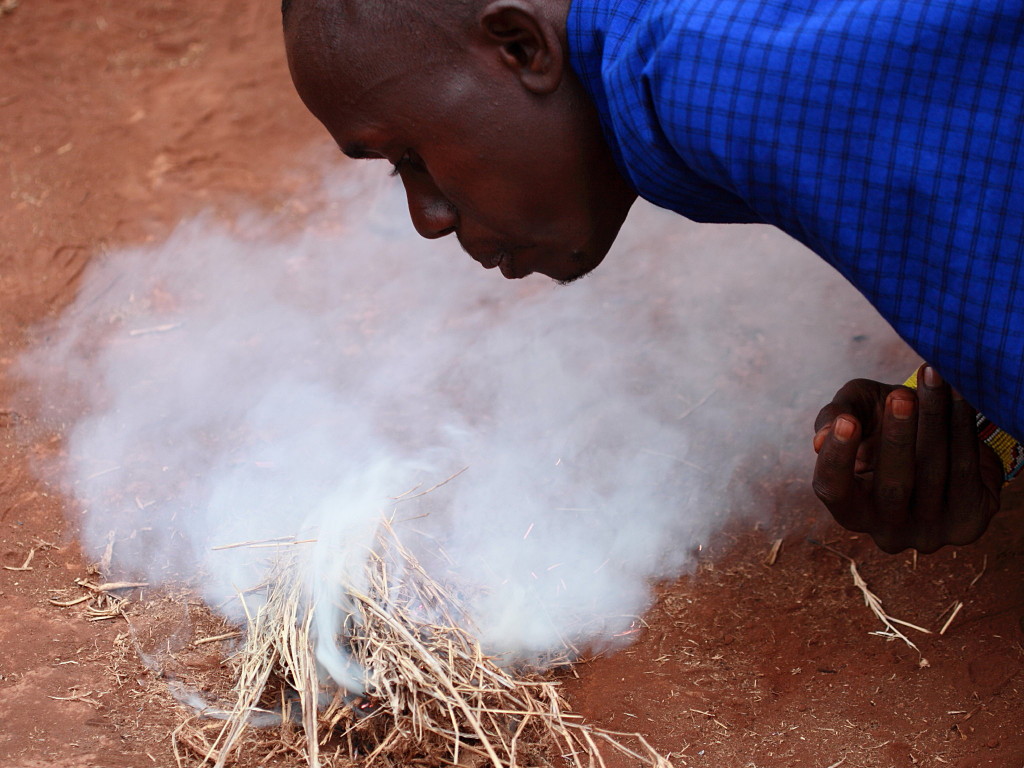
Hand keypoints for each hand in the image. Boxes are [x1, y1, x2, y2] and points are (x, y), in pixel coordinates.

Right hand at [812, 365, 1002, 552]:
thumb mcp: (852, 413)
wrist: (937, 441)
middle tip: (901, 394)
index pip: (834, 490)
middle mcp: (887, 532)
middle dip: (898, 436)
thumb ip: (832, 419)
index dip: (838, 457)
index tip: (846, 421)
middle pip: (892, 486)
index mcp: (850, 510)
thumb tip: (821, 438)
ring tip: (934, 378)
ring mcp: (930, 533)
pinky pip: (966, 470)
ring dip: (935, 418)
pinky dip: (963, 427)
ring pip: (934, 473)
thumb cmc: (880, 424)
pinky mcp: (969, 522)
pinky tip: (959, 393)